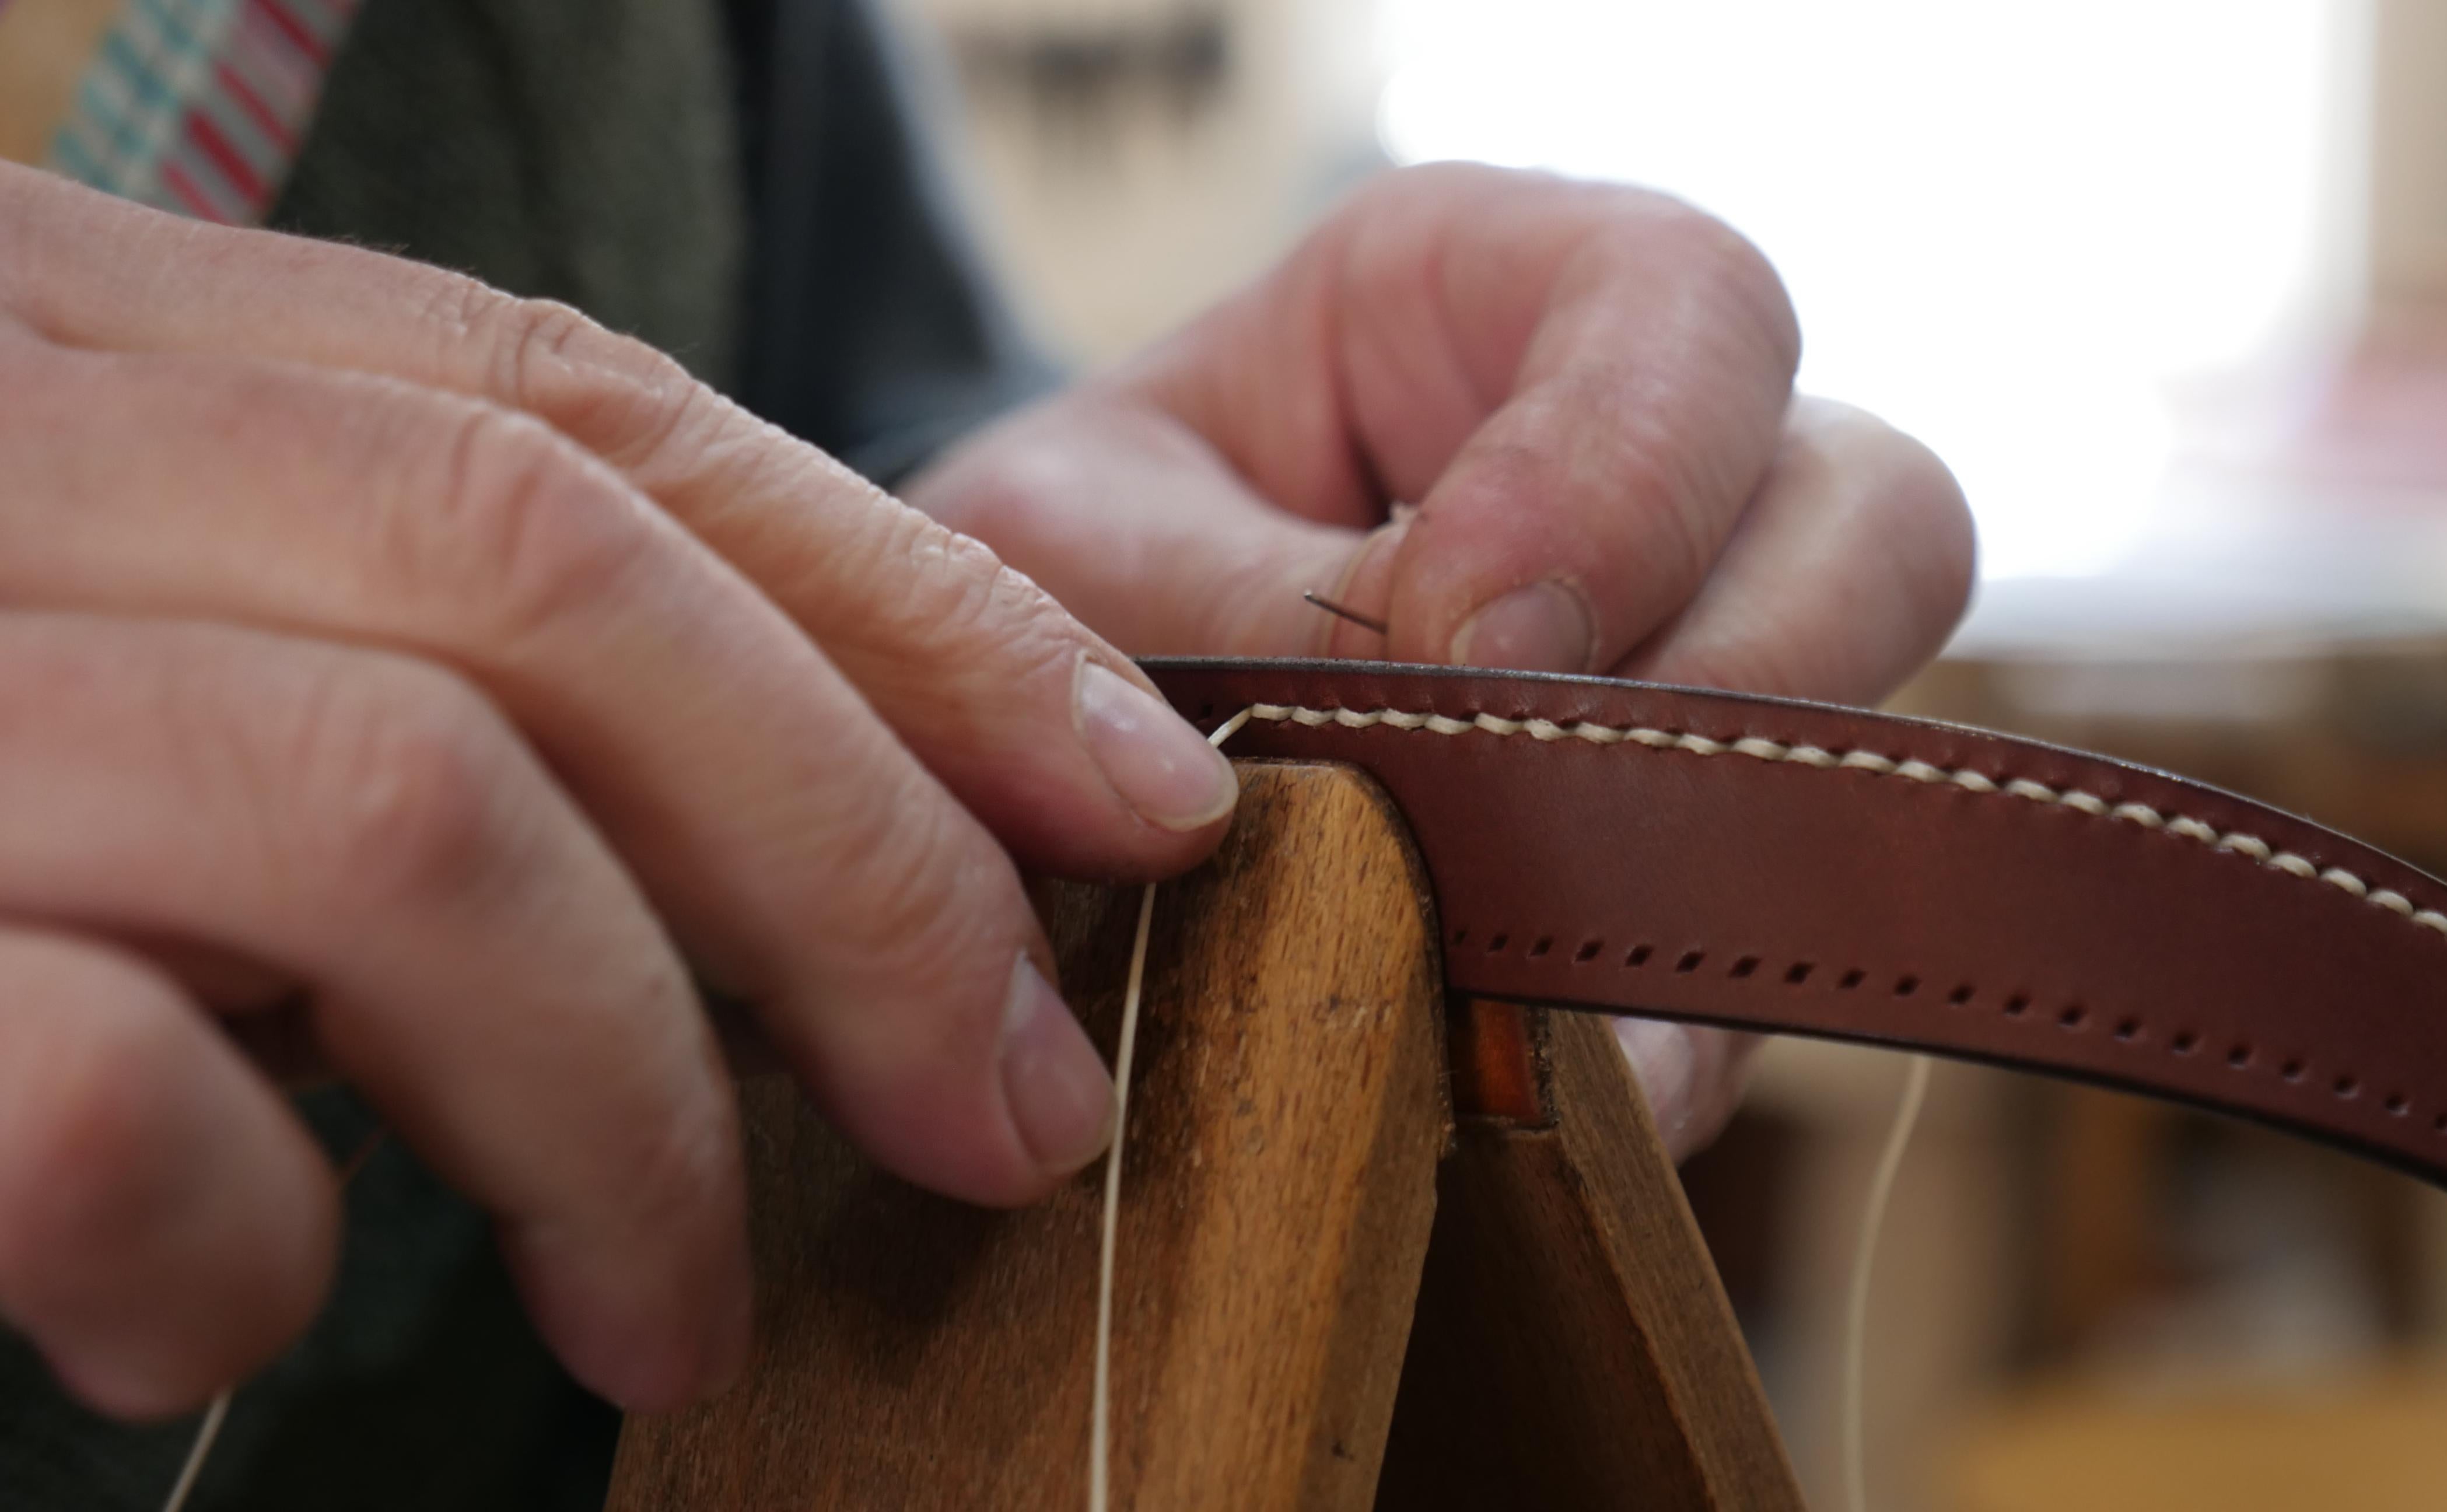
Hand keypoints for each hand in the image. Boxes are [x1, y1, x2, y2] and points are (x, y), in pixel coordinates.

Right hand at [0, 163, 1240, 1418]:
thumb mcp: (108, 639)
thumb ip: (366, 652)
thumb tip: (780, 833)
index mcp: (64, 337)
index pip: (596, 418)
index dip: (917, 609)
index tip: (1141, 800)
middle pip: (559, 583)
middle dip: (859, 865)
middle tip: (1013, 1115)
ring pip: (403, 810)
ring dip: (623, 1095)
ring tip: (676, 1301)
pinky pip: (100, 1076)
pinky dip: (231, 1225)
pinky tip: (240, 1312)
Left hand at [909, 163, 1975, 1156]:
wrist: (1015, 707)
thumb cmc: (1051, 557)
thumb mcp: (1077, 542)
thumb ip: (1241, 608)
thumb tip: (1421, 784)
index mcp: (1507, 292)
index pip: (1685, 311)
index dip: (1623, 477)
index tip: (1470, 634)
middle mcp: (1663, 461)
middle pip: (1874, 518)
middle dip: (1736, 683)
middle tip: (1543, 819)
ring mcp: (1708, 658)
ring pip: (1862, 739)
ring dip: (1713, 876)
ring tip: (1554, 1012)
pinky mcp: (1686, 852)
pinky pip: (1766, 937)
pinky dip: (1679, 1018)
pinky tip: (1568, 1081)